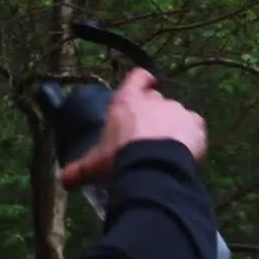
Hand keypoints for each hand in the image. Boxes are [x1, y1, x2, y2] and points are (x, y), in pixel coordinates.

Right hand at [59, 68, 207, 189]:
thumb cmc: (120, 159)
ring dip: (170, 126)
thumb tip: (63, 180)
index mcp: (127, 103)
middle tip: (144, 134)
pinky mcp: (196, 124)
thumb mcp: (94, 166)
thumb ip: (78, 170)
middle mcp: (154, 101)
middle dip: (151, 113)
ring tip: (163, 149)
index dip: (141, 80)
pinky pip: (193, 127)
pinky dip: (189, 137)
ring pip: (175, 114)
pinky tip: (181, 152)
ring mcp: (177, 111)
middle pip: (155, 99)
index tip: (144, 84)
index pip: (137, 78)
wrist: (153, 168)